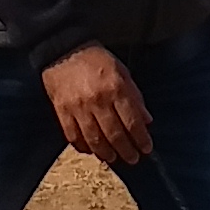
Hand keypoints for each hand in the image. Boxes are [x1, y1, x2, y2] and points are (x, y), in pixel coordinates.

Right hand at [42, 45, 151, 165]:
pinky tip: (92, 150)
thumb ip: (135, 96)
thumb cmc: (96, 60)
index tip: (146, 149)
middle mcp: (97, 100)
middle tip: (133, 159)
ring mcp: (78, 107)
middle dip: (126, 150)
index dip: (141, 139)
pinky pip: (73, 136)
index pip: (132, 121)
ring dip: (106, 153)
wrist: (64, 50)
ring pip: (94, 139)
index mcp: (115, 88)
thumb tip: (146, 120)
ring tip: (113, 158)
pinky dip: (83, 147)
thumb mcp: (122, 71)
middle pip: (114, 134)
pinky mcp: (62, 111)